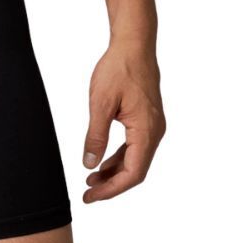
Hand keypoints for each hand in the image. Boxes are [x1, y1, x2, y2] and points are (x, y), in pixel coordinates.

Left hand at [80, 43, 164, 202]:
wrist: (134, 45)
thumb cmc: (118, 69)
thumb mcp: (100, 103)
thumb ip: (96, 136)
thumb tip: (89, 164)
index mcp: (147, 131)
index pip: (132, 173)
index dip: (111, 189)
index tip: (91, 196)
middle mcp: (155, 132)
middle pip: (136, 171)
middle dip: (112, 185)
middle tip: (88, 194)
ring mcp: (154, 126)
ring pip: (136, 159)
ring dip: (115, 172)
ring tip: (91, 180)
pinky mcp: (148, 120)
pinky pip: (136, 147)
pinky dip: (120, 157)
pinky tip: (103, 162)